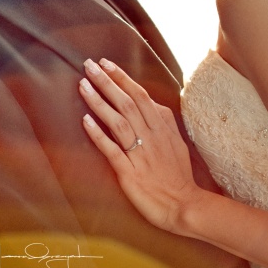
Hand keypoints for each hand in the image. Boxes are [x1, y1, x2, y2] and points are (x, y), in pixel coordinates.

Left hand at [79, 58, 201, 233]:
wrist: (185, 205)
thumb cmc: (178, 174)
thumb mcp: (176, 141)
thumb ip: (163, 121)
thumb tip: (150, 102)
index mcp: (162, 126)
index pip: (140, 94)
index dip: (122, 78)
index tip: (105, 63)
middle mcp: (151, 136)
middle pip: (127, 102)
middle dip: (107, 82)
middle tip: (88, 65)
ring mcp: (140, 154)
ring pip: (118, 121)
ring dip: (99, 102)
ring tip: (83, 85)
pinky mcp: (130, 173)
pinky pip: (112, 151)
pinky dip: (98, 135)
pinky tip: (85, 121)